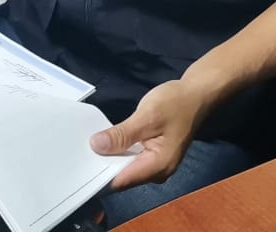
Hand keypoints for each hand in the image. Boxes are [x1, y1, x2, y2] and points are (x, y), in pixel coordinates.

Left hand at [89, 80, 206, 190]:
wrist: (197, 95)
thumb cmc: (176, 104)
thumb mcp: (147, 116)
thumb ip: (122, 134)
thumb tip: (96, 147)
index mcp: (158, 166)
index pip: (121, 181)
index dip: (99, 175)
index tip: (79, 166)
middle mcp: (157, 172)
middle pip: (122, 177)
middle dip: (102, 166)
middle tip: (78, 153)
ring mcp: (156, 166)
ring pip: (125, 169)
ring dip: (109, 158)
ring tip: (88, 147)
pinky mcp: (153, 157)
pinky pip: (131, 160)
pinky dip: (119, 152)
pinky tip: (106, 142)